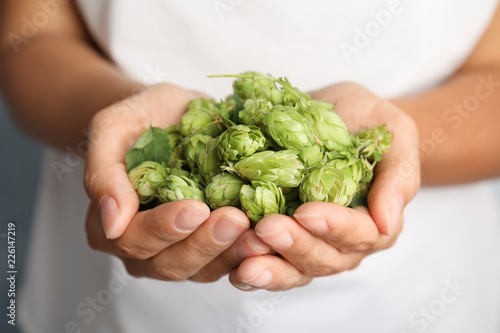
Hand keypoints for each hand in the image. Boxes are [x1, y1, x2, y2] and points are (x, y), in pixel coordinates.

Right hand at [84, 84, 269, 281]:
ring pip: (204, 269)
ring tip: (259, 233)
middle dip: (205, 243)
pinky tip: (269, 234)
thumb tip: (111, 224)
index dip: (164, 229)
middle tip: (235, 220)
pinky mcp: (213, 244)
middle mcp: (145, 248)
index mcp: (112, 226)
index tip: (195, 208)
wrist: (172, 113)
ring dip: (232, 253)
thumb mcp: (112, 130)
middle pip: (171, 263)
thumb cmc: (139, 118)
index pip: (134, 240)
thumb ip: (104, 174)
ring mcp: (181, 249)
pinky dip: (249, 249)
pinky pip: (230, 258)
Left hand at [228, 82, 420, 290]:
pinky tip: (233, 269)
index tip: (307, 212)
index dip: (335, 226)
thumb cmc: (365, 120)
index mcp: (375, 221)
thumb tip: (388, 222)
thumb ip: (397, 175)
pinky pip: (268, 261)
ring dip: (270, 268)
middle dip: (295, 246)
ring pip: (294, 269)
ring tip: (245, 262)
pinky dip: (251, 267)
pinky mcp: (281, 239)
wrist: (331, 115)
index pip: (360, 234)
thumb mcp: (392, 133)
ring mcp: (310, 243)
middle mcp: (342, 242)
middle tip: (267, 229)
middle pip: (323, 258)